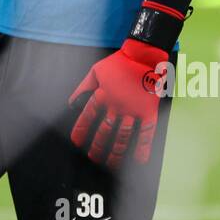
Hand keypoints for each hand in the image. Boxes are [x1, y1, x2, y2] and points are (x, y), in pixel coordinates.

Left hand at [68, 38, 169, 169]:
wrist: (144, 55)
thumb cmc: (120, 61)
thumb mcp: (96, 71)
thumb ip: (83, 87)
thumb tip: (71, 102)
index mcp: (103, 95)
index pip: (88, 117)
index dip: (81, 130)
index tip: (76, 141)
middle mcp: (116, 105)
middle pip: (104, 131)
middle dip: (97, 146)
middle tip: (93, 157)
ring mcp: (133, 110)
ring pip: (123, 136)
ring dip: (116, 152)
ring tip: (111, 164)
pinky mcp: (148, 111)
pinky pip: (146, 133)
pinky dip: (143, 148)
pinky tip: (140, 160)